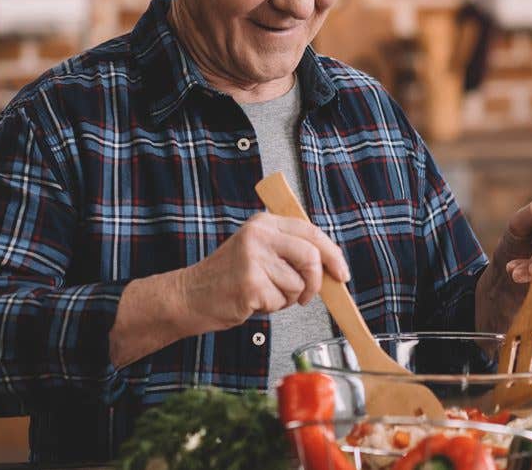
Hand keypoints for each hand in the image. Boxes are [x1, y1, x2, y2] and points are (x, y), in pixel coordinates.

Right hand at [176, 213, 348, 331]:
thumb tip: (331, 266)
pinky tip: (252, 301)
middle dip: (316, 282)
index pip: (312, 232)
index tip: (341, 273)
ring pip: (298, 283)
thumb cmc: (228, 278)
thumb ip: (290, 251)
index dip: (333, 254)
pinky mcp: (250, 283)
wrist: (189, 296)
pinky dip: (272, 308)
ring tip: (264, 294)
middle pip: (311, 257)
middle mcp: (259, 235)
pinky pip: (281, 301)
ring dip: (287, 298)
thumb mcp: (258, 251)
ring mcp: (253, 258)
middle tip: (306, 296)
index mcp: (264, 223)